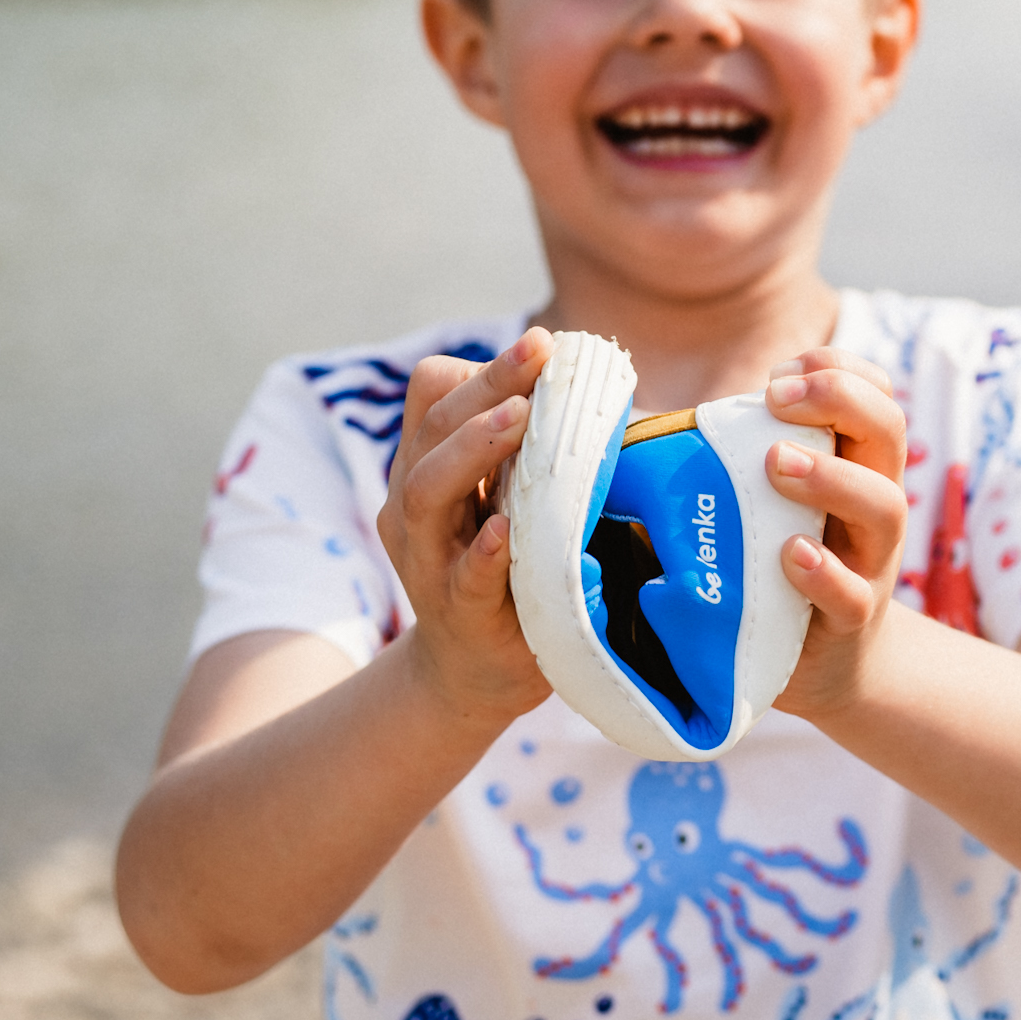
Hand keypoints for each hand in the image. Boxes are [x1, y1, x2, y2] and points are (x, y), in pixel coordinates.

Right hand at [377, 327, 555, 729]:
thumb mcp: (514, 501)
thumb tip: (606, 394)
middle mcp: (414, 506)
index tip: (541, 346)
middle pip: (433, 429)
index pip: (432, 395)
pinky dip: (481, 552)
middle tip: (537, 351)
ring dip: (472, 449)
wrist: (474, 673)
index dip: (482, 368)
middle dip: (486, 385)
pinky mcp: (456, 613)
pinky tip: (505, 531)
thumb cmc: (508, 570)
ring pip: (425, 491)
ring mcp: (427, 560)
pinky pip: (462, 578)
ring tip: (518, 418)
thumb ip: (537, 453)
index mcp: (429, 466)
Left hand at [760, 347, 909, 716]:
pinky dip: (823, 572)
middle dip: (838, 398)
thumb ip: (731, 465)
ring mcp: (870, 562)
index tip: (779, 373)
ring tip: (777, 464)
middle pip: (889, 429)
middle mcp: (874, 504)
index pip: (873, 393)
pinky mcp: (852, 620)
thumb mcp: (766, 506)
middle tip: (775, 397)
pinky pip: (851, 594)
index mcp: (855, 465)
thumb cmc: (777, 568)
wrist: (823, 665)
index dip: (836, 369)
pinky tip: (790, 554)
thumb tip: (633, 432)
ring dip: (831, 476)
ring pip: (882, 506)